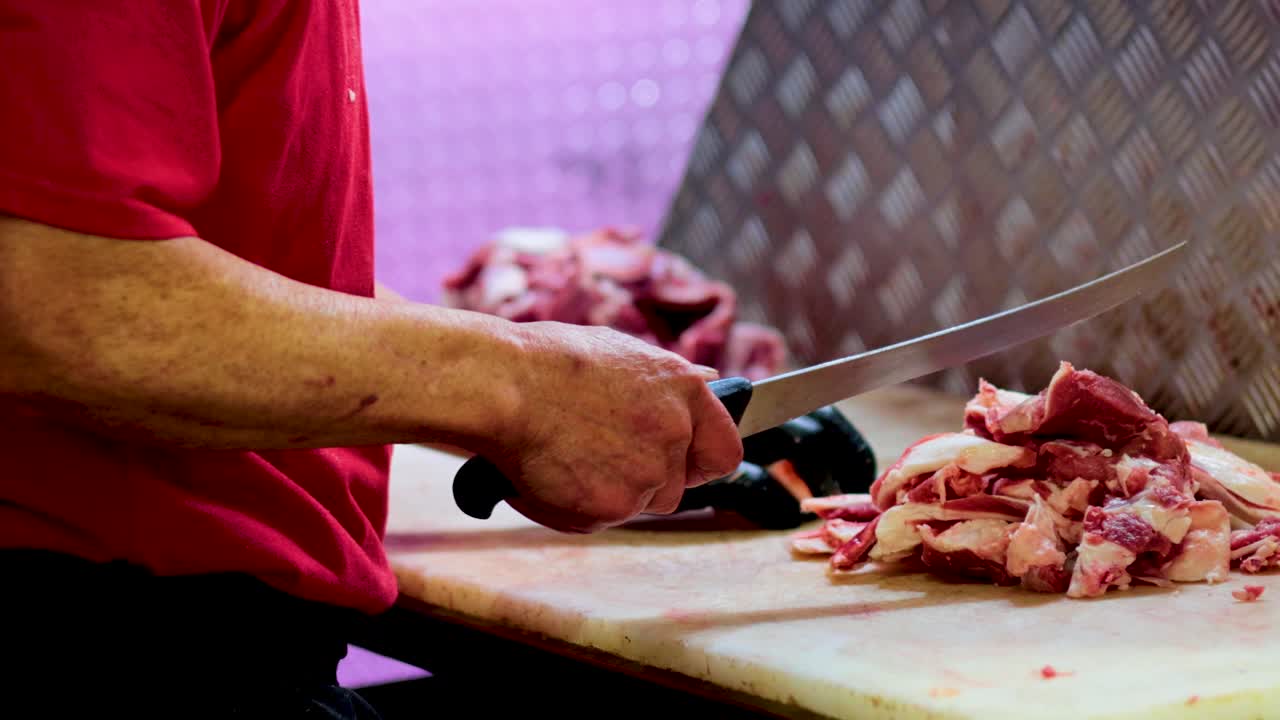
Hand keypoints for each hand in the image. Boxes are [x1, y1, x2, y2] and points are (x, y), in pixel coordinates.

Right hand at [480, 321, 743, 532]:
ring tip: (567, 456)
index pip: (725, 451)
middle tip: (597, 455)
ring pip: (635, 505)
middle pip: (675, 487)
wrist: (501, 386)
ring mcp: (647, 474)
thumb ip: (667, 382)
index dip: (700, 463)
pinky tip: (550, 472)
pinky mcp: (612, 506)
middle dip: (642, 481)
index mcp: (685, 391)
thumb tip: (707, 380)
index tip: (683, 465)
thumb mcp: (622, 353)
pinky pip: (599, 520)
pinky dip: (575, 507)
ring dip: (607, 494)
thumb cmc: (549, 362)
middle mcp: (676, 433)